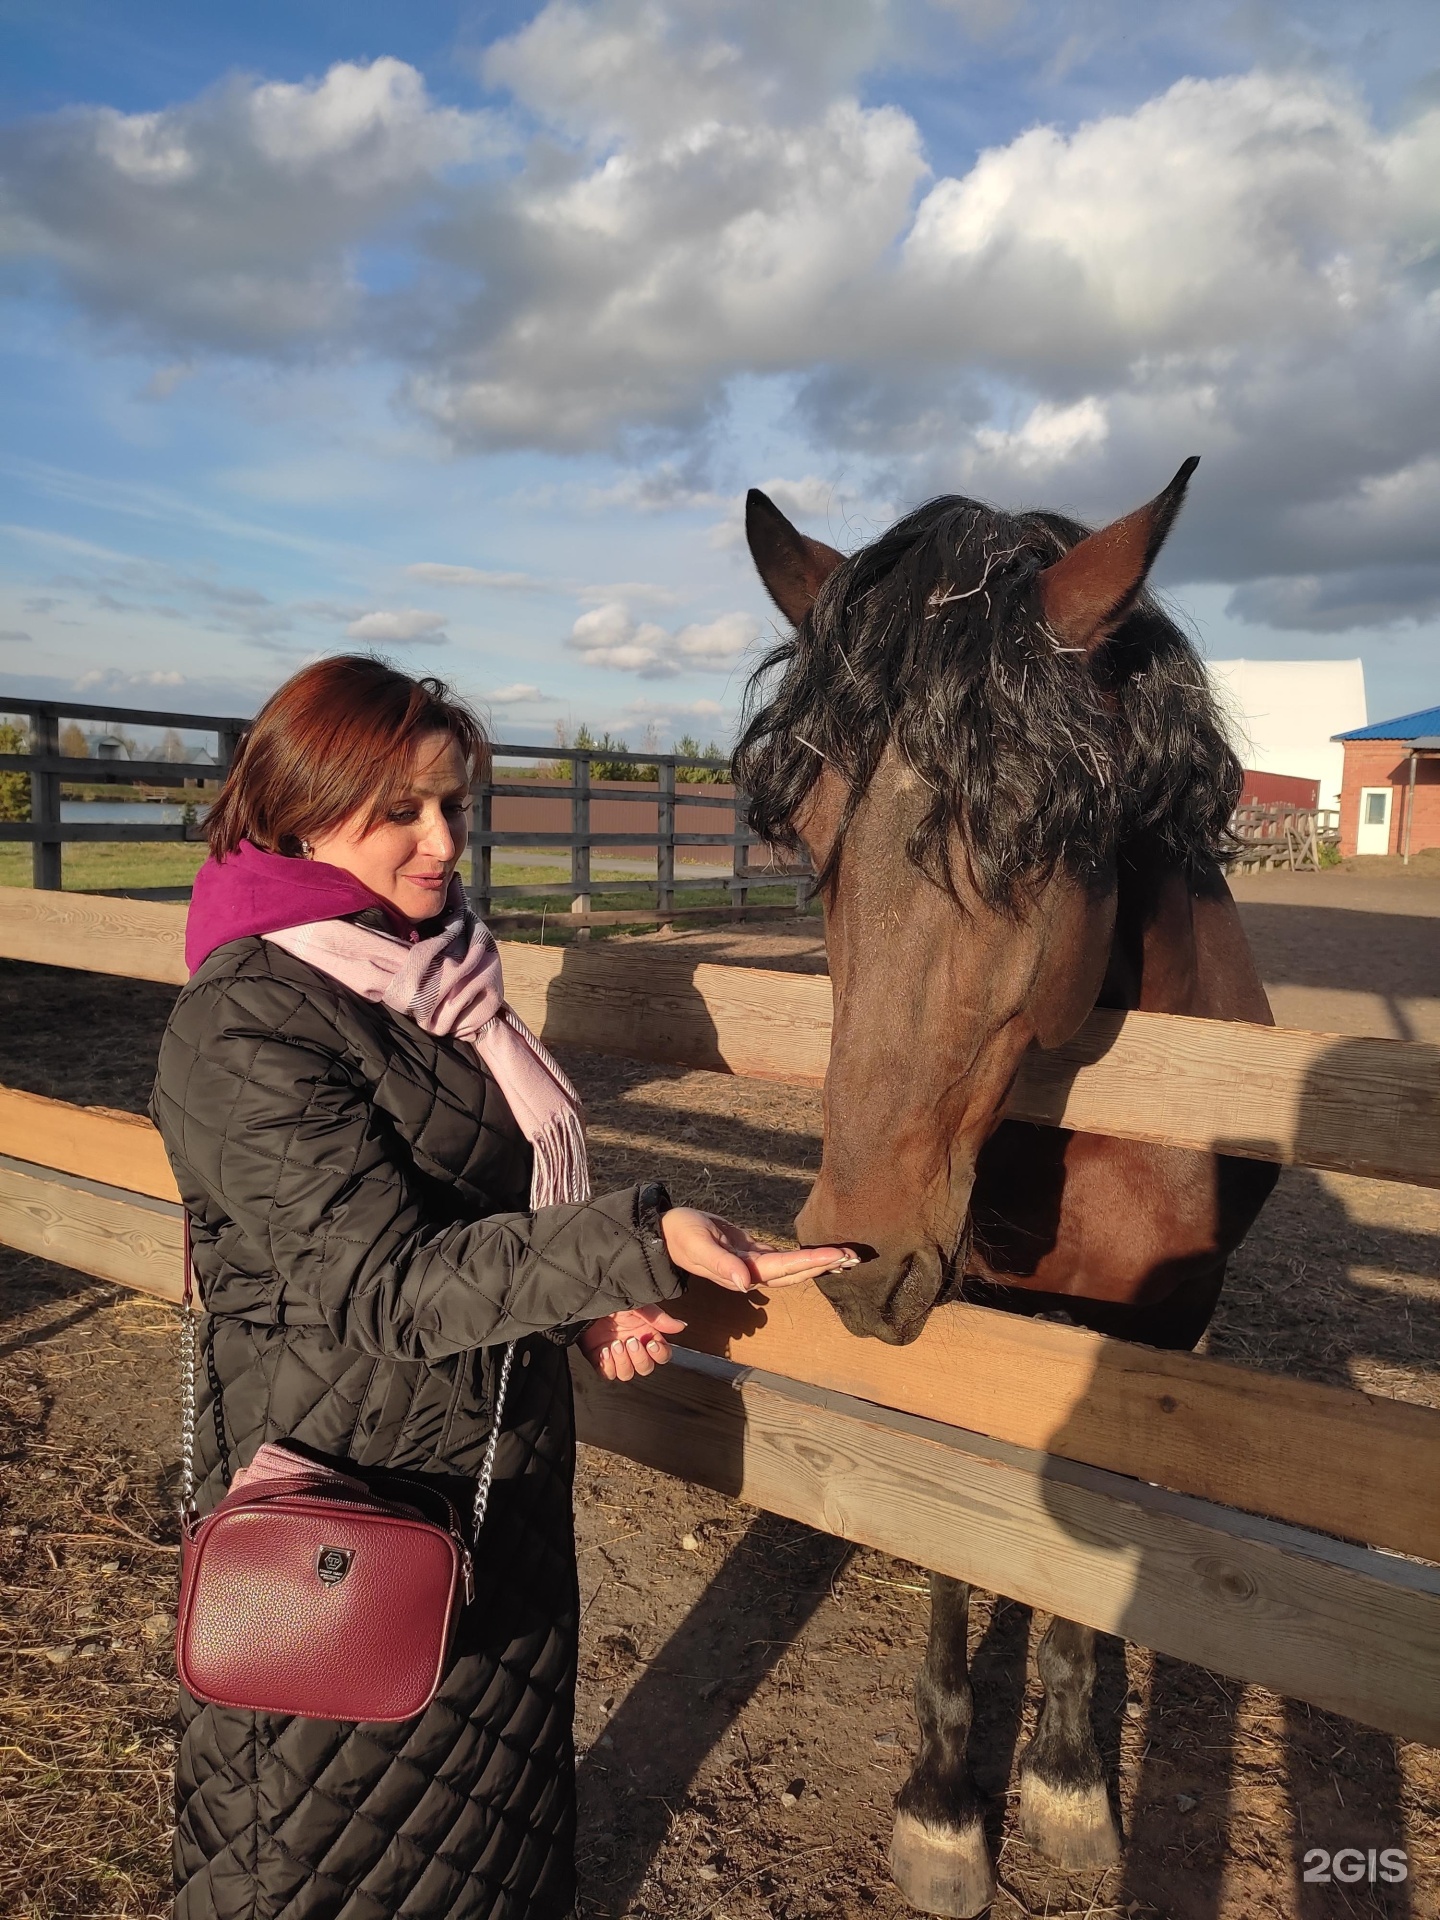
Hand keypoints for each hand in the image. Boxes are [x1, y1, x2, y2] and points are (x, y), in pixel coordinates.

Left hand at [580, 1305, 687, 1381]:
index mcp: (647, 1333)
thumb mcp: (638, 1305)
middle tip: (630, 1341)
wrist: (587, 1296)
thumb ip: (659, 1318)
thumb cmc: (612, 1296)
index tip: (651, 1344)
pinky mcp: (598, 1358)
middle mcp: (633, 1346)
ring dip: (623, 1363)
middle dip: (639, 1358)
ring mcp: (616, 1354)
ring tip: (615, 1345)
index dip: (660, 1354)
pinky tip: (604, 1351)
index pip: (662, 1355)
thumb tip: (682, 1326)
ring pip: (627, 1374)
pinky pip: (608, 1373)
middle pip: (645, 1368)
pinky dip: (608, 1366)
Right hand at [659, 1207, 857, 1292]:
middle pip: (796, 1273)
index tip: (837, 1255)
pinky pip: (782, 1259)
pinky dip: (803, 1257)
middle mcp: (751, 1272)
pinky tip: (820, 1255)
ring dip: (819, 1263)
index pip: (785, 1268)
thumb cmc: (678, 1235)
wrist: (663, 1234)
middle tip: (856, 1257)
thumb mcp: (696, 1245)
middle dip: (825, 1265)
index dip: (812, 1262)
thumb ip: (720, 1265)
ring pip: (792, 1268)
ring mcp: (751, 1264)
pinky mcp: (749, 1253)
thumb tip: (744, 1284)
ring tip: (847, 1258)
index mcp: (742, 1269)